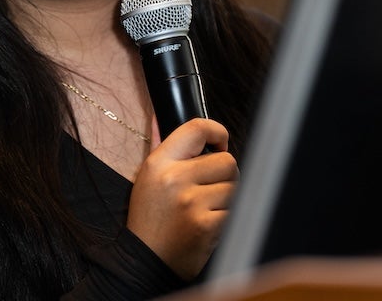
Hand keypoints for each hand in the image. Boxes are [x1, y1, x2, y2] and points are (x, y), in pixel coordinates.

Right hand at [126, 118, 237, 279]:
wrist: (145, 263)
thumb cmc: (150, 220)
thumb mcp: (147, 179)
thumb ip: (160, 146)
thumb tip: (159, 117)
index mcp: (159, 163)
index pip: (197, 128)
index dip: (217, 132)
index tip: (220, 143)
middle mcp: (174, 179)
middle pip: (227, 160)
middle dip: (225, 175)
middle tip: (209, 190)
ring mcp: (191, 202)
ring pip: (235, 186)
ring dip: (228, 198)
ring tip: (207, 209)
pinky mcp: (206, 225)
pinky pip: (235, 210)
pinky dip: (228, 218)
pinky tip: (210, 225)